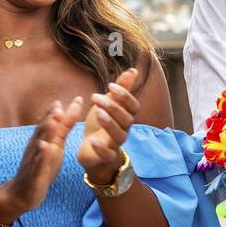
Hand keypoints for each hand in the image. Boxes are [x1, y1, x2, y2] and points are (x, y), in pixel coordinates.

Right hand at [0, 97, 84, 217]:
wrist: (22, 194)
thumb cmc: (41, 167)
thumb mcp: (54, 147)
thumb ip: (62, 129)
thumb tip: (68, 108)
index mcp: (43, 140)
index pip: (51, 123)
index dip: (61, 111)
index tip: (77, 99)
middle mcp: (36, 147)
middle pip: (43, 130)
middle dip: (51, 117)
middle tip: (59, 106)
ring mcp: (33, 160)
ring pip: (39, 144)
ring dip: (45, 132)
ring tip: (53, 121)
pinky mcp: (34, 174)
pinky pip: (37, 164)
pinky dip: (41, 155)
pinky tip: (45, 147)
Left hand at [78, 67, 139, 184]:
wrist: (92, 151)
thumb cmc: (101, 125)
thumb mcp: (109, 103)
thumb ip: (121, 88)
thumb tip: (133, 70)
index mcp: (126, 116)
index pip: (133, 106)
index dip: (124, 95)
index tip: (110, 85)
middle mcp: (124, 130)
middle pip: (126, 119)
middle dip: (113, 107)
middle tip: (95, 97)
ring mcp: (116, 144)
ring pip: (119, 135)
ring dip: (110, 123)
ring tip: (98, 113)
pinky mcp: (105, 156)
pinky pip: (107, 153)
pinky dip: (101, 147)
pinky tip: (93, 140)